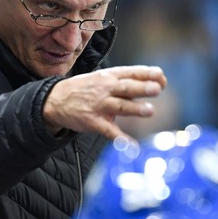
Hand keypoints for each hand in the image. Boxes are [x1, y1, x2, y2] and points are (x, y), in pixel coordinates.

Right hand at [43, 65, 166, 139]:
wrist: (55, 99)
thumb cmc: (86, 88)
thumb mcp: (103, 78)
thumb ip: (127, 81)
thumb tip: (157, 82)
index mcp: (111, 76)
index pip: (132, 73)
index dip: (147, 75)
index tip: (162, 77)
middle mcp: (106, 89)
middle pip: (127, 88)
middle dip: (142, 88)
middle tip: (157, 89)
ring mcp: (100, 105)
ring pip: (120, 106)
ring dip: (135, 108)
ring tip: (150, 111)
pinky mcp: (93, 122)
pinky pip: (109, 131)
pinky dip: (120, 139)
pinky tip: (132, 146)